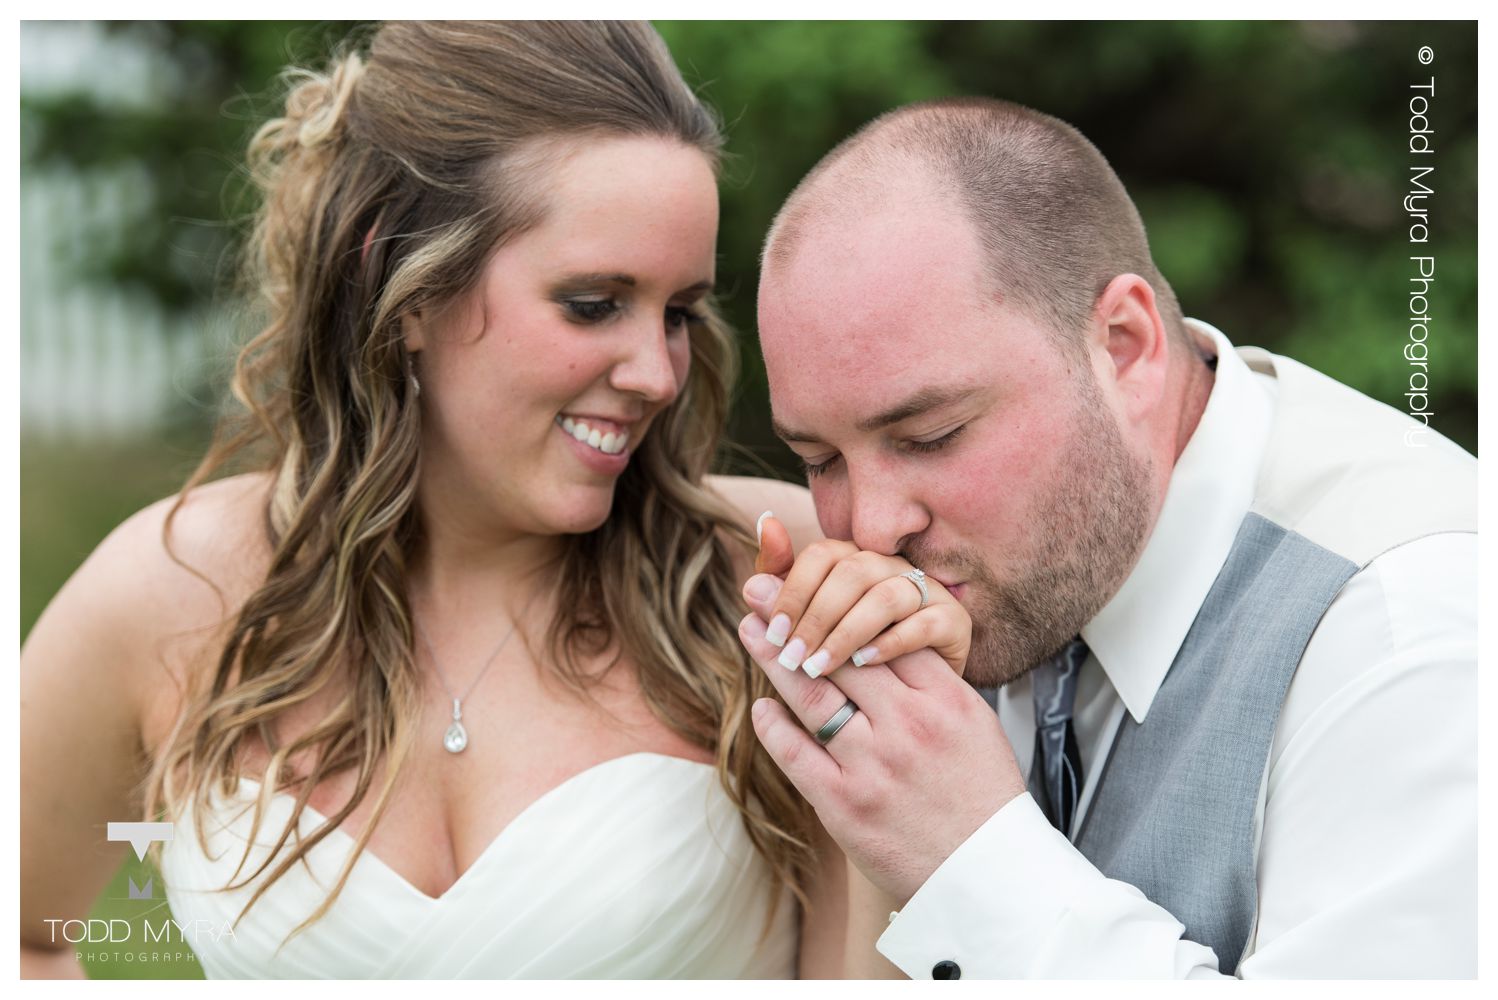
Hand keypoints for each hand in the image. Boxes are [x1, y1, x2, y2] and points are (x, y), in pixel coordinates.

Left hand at [738, 608, 1026, 902]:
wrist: (984, 876)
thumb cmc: (981, 797)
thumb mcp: (976, 726)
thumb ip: (934, 682)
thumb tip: (882, 641)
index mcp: (946, 701)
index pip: (886, 634)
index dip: (842, 605)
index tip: (812, 583)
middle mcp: (908, 727)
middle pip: (840, 654)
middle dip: (795, 615)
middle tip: (761, 590)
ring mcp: (873, 765)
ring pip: (812, 694)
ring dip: (774, 658)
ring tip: (751, 631)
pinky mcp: (843, 804)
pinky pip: (795, 752)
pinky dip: (773, 724)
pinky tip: (762, 707)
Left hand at [748, 514, 969, 678]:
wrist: (918, 703)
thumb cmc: (859, 660)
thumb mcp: (819, 628)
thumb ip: (788, 587)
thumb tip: (760, 541)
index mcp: (856, 560)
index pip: (822, 555)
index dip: (793, 590)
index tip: (772, 633)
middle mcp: (891, 567)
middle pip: (851, 573)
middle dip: (814, 616)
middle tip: (791, 657)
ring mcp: (926, 591)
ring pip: (884, 596)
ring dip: (846, 632)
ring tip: (819, 667)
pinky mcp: (953, 622)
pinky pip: (924, 623)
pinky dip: (891, 642)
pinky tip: (863, 664)